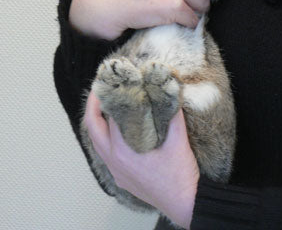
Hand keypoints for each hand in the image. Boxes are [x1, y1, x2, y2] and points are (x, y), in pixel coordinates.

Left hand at [84, 91, 199, 228]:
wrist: (184, 202)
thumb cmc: (180, 173)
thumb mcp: (178, 139)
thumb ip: (172, 113)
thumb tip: (168, 92)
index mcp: (123, 149)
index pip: (110, 116)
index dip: (111, 97)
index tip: (112, 83)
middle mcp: (114, 160)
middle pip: (93, 128)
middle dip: (93, 106)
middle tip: (98, 90)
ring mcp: (115, 171)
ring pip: (96, 142)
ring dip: (97, 123)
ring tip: (104, 106)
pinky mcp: (120, 178)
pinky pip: (105, 154)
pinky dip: (105, 138)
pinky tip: (115, 130)